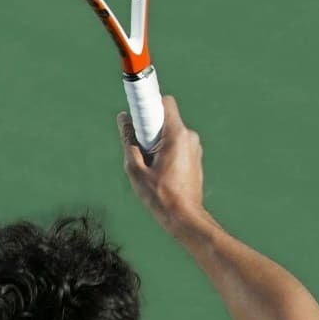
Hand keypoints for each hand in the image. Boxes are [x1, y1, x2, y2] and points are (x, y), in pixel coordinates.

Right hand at [118, 96, 207, 236]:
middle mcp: (189, 136)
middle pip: (165, 120)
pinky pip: (177, 147)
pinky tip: (160, 174)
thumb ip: (129, 141)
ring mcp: (194, 147)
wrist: (184, 217)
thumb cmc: (160, 196)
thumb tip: (123, 119)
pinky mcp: (195, 157)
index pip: (164, 102)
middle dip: (150, 131)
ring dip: (157, 145)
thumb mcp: (136, 170)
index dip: (149, 105)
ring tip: (151, 169)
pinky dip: (166, 154)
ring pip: (170, 135)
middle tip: (141, 152)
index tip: (137, 116)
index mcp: (176, 134)